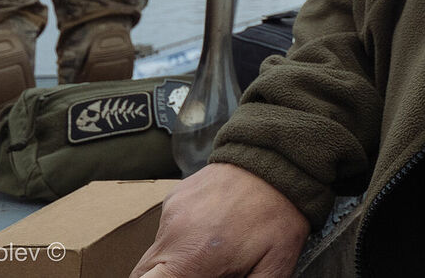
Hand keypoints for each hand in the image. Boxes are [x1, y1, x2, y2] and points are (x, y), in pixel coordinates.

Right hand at [130, 163, 309, 277]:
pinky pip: (168, 225)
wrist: (279, 159)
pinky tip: (212, 228)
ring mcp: (171, 210)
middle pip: (144, 272)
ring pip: (157, 250)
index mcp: (192, 258)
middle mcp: (173, 233)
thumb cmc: (280, 214)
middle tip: (203, 270)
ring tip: (212, 249)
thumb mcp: (274, 265)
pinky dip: (183, 234)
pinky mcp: (175, 194)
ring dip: (177, 257)